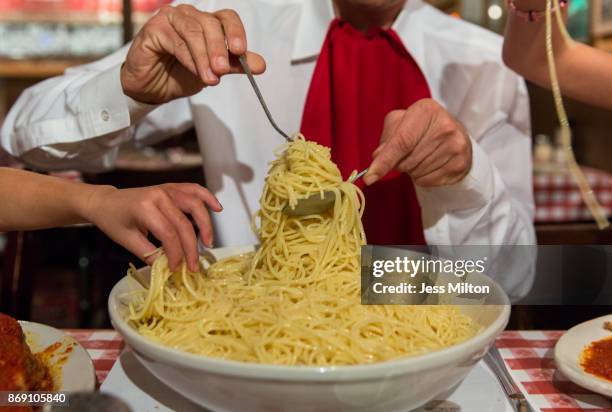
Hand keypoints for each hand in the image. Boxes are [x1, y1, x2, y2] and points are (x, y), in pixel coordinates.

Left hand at [83, 183, 221, 270]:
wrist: (105, 201)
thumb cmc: (113, 220)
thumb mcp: (127, 240)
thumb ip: (149, 254)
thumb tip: (168, 268)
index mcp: (144, 207)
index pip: (168, 234)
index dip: (175, 254)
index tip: (176, 268)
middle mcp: (159, 195)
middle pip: (184, 224)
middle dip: (191, 247)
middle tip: (193, 265)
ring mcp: (167, 189)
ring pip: (195, 205)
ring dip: (205, 224)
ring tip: (208, 243)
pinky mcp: (172, 188)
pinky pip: (194, 190)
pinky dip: (207, 197)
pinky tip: (217, 208)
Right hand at [121, 5, 265, 104]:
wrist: (152, 88)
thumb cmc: (181, 74)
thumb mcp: (213, 71)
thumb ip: (234, 65)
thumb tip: (261, 65)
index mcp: (206, 22)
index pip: (226, 18)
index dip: (235, 32)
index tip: (242, 51)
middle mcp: (189, 15)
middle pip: (210, 24)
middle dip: (219, 49)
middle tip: (223, 70)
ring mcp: (170, 19)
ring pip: (193, 33)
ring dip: (204, 57)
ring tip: (211, 79)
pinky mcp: (153, 29)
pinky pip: (175, 41)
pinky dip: (188, 58)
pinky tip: (195, 72)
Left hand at [364, 99, 471, 186]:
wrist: (456, 135)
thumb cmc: (421, 128)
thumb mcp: (401, 123)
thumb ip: (386, 138)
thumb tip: (377, 158)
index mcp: (426, 110)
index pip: (401, 141)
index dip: (384, 161)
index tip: (369, 178)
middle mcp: (444, 126)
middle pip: (407, 160)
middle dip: (399, 163)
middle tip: (406, 154)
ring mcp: (455, 146)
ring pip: (416, 172)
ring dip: (411, 170)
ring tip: (421, 156)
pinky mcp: (460, 164)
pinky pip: (427, 181)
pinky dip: (422, 177)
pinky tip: (430, 164)